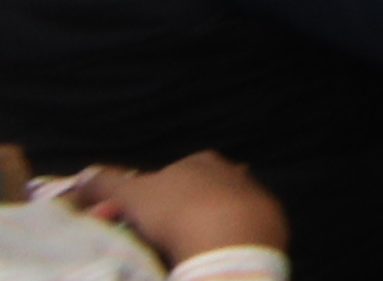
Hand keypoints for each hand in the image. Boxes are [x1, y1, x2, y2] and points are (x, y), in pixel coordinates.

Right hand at [63, 159, 286, 266]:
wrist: (228, 238)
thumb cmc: (175, 211)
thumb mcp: (131, 194)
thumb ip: (107, 183)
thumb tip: (83, 175)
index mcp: (198, 162)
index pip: (173, 175)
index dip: (153, 198)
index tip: (142, 219)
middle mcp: (231, 172)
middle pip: (202, 190)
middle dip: (184, 208)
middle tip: (165, 236)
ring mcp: (254, 195)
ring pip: (227, 207)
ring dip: (210, 222)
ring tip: (191, 246)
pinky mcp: (269, 220)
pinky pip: (246, 227)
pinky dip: (231, 237)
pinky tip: (218, 251)